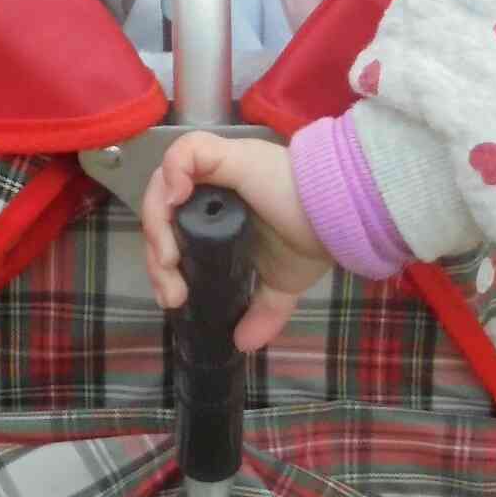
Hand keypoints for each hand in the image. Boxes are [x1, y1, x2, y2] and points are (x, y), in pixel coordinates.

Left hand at [139, 132, 331, 351]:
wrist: (338, 218)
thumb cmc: (312, 238)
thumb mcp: (281, 283)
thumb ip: (263, 312)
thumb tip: (244, 344)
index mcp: (219, 213)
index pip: (171, 232)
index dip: (163, 264)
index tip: (173, 297)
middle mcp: (212, 188)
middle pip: (161, 214)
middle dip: (157, 256)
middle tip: (172, 291)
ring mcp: (215, 169)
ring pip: (164, 188)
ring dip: (158, 226)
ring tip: (171, 261)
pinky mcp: (224, 154)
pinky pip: (184, 152)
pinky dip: (172, 174)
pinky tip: (177, 201)